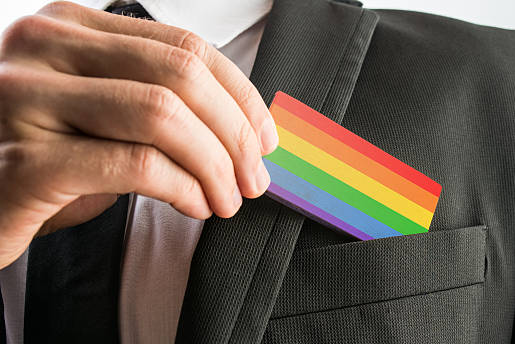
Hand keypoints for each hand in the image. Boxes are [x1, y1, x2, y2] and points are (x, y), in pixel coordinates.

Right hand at [0, 1, 277, 268]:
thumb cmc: (45, 160)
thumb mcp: (102, 115)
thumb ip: (157, 102)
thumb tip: (243, 128)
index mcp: (71, 27)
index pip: (184, 47)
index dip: (240, 94)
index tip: (266, 137)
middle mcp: (44, 46)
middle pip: (180, 75)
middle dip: (235, 133)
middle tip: (254, 177)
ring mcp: (27, 97)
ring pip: (162, 115)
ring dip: (214, 165)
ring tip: (227, 198)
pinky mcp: (25, 160)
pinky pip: (136, 165)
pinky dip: (183, 188)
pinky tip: (195, 206)